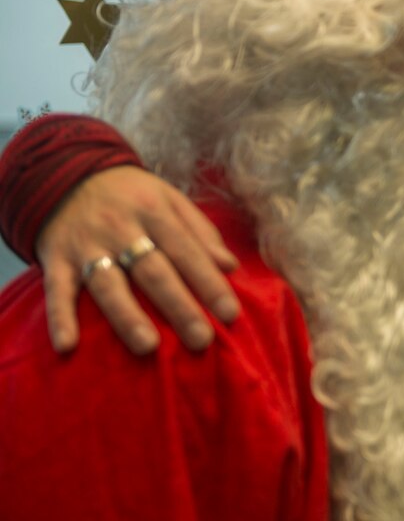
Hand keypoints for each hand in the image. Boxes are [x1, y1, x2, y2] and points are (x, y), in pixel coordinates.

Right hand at [35, 166, 240, 353]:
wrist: (65, 173)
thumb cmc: (133, 197)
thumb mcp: (170, 200)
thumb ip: (201, 233)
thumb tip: (230, 266)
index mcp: (154, 212)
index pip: (187, 250)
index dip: (209, 282)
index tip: (230, 314)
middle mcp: (120, 228)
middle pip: (153, 271)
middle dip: (178, 306)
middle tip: (201, 340)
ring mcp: (86, 245)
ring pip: (108, 283)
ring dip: (127, 316)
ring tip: (148, 347)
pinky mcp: (55, 259)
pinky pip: (56, 290)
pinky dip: (59, 318)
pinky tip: (67, 346)